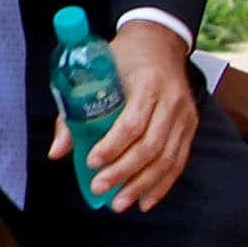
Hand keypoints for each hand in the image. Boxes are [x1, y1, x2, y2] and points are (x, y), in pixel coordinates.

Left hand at [48, 18, 196, 212]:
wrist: (158, 42)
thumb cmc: (120, 58)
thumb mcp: (95, 74)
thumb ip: (75, 113)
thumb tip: (57, 152)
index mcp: (147, 84)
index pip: (132, 122)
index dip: (112, 146)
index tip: (91, 162)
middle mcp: (172, 101)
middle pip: (151, 145)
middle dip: (124, 172)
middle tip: (99, 189)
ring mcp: (185, 115)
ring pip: (167, 158)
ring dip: (142, 185)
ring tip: (119, 203)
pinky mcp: (189, 126)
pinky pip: (179, 160)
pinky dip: (162, 184)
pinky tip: (145, 200)